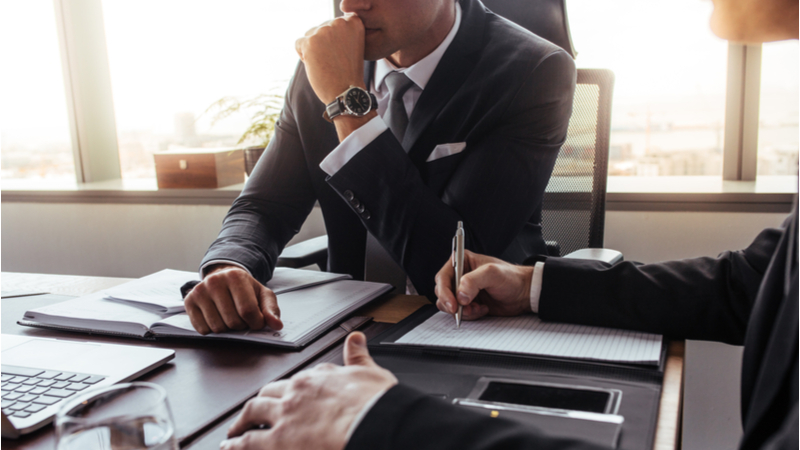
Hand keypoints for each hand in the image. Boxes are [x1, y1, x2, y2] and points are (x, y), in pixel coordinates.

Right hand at [184, 264, 281, 334]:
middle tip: (242, 318)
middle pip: (232, 321)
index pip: (248, 311)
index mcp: (236, 277)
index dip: (256, 323)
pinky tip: (216, 318)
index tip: (257, 321)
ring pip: (217, 327)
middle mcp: (215, 281)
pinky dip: (212, 330)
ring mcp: (200, 291)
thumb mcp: (263, 295)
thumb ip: (271, 310)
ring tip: (229, 316)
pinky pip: (202, 329)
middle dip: (241, 326)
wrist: (224, 278)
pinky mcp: (189, 301)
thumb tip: (276, 325)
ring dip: (227, 329)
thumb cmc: (244, 288)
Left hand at [221, 332, 397, 449]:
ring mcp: (284, 416)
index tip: (290, 393)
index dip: (291, 388)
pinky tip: (229, 446)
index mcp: (318, 377)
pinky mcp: (277, 441)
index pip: (298, 379)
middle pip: (269, 392)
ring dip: (241, 421)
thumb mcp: (370, 373)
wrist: (372, 425)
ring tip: (235, 430)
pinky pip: (248, 442)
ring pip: (253, 412)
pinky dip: (235, 444)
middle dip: (260, 401)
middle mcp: (296, 392)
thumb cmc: (374, 405)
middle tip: (254, 411)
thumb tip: (356, 338)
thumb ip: (358, 356)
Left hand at [295, 14, 366, 104]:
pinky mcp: (310, 42)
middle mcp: (339, 23)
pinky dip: (304, 56)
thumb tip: (321, 28)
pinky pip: (299, 44)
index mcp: (353, 22)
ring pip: (309, 35)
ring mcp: (324, 32)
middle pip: (321, 28)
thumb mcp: (352, 44)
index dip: (335, 40)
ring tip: (327, 64)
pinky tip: (317, 67)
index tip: (344, 53)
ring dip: (314, 50)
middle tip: (335, 62)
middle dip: (323, 44)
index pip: (334, 23)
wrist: (347, 92)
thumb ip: (340, 32)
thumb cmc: (349, 72)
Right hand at [434, 250, 533, 320]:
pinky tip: (483, 309)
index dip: (444, 291)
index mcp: (462, 262)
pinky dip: (469, 315)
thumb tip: (459, 294)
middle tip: (464, 310)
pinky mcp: (468, 304)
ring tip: (477, 308)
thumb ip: (473, 281)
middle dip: (452, 303)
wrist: (523, 294)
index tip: (453, 304)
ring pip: (448, 305)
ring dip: (462, 311)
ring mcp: (463, 291)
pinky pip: (459, 313)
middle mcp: (459, 276)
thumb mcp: (492, 273)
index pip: (443, 277)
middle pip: (442, 292)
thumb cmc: (511, 278)